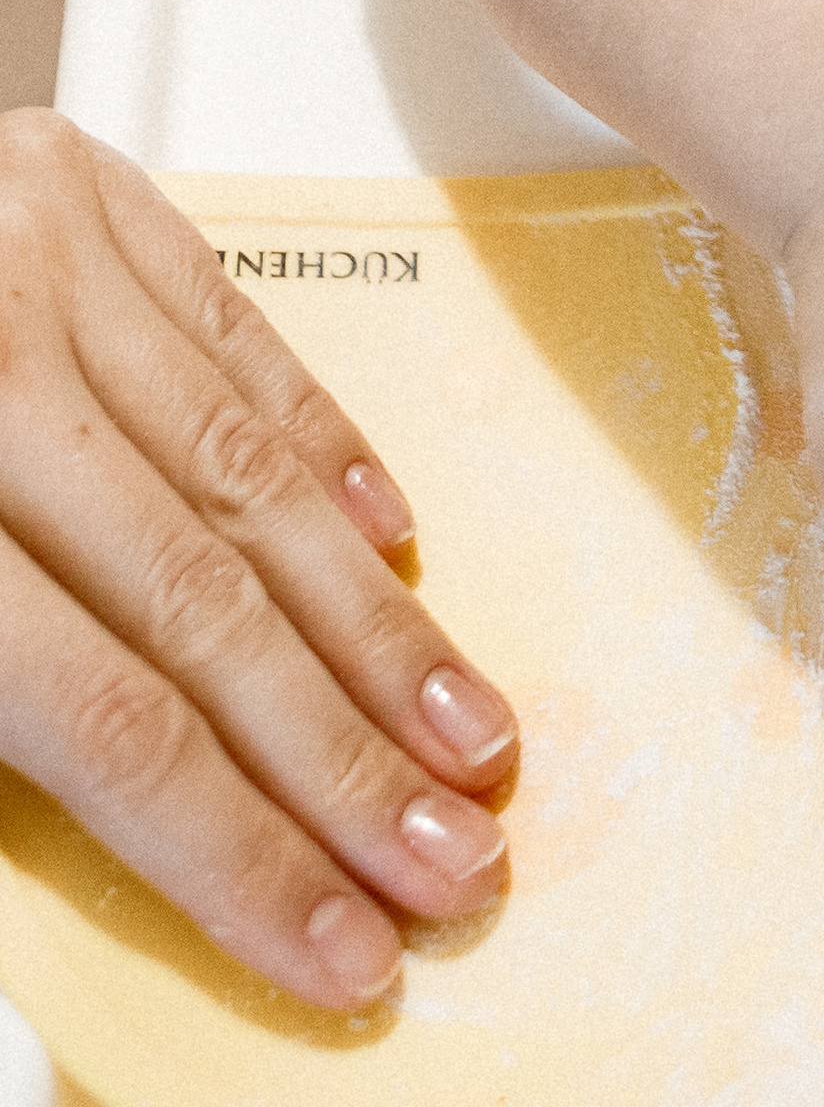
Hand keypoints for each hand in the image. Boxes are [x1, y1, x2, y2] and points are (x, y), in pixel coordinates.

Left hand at [0, 111, 516, 1007]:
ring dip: (380, 628)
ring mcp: (41, 262)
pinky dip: (329, 442)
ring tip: (471, 731)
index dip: (241, 851)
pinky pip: (241, 332)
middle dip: (348, 762)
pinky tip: (392, 537)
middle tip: (454, 861)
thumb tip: (99, 858)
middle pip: (206, 612)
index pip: (108, 724)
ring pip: (252, 481)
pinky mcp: (85, 190)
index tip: (341, 942)